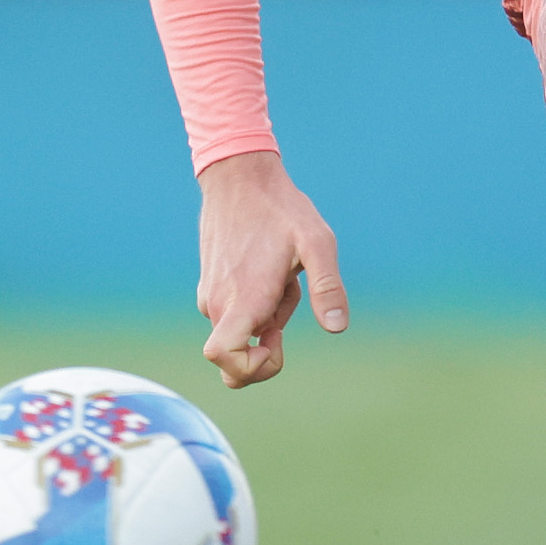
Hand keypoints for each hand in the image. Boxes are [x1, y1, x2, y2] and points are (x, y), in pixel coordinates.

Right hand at [193, 149, 345, 387]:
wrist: (239, 176)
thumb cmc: (281, 208)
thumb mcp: (317, 242)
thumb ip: (327, 287)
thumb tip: (337, 327)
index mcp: (245, 297)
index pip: (224, 358)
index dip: (252, 368)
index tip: (277, 343)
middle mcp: (219, 302)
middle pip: (233, 357)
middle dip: (266, 345)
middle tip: (288, 306)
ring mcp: (209, 294)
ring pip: (237, 332)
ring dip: (265, 318)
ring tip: (283, 276)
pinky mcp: (208, 284)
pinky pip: (230, 314)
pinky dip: (253, 306)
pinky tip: (271, 272)